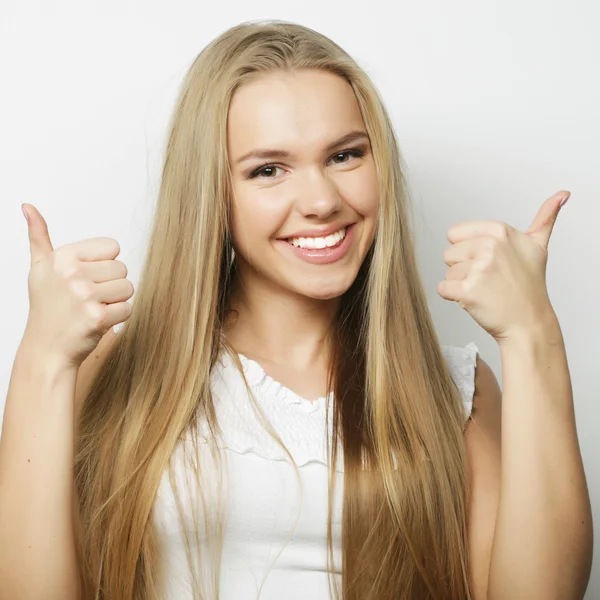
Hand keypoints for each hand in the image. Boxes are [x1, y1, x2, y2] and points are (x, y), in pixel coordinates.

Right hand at [21, 203, 133, 366]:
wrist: (46, 349)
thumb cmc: (48, 307)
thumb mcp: (40, 269)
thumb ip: (39, 237)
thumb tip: (28, 207)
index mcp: (63, 256)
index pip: (113, 247)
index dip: (104, 265)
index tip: (85, 278)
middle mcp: (72, 273)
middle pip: (122, 268)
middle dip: (111, 284)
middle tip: (87, 298)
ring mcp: (85, 296)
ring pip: (128, 287)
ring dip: (116, 300)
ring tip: (92, 308)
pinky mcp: (98, 317)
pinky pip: (128, 308)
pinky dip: (118, 317)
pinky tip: (98, 322)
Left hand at [437, 190, 568, 342]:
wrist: (529, 322)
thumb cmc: (529, 285)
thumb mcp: (538, 246)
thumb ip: (545, 218)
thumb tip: (562, 195)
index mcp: (499, 230)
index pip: (454, 233)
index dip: (468, 250)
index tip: (490, 261)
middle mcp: (489, 246)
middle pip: (448, 253)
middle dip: (464, 268)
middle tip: (488, 278)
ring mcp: (479, 269)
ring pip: (447, 272)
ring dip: (461, 284)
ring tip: (485, 289)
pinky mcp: (468, 291)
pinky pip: (442, 289)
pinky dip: (454, 298)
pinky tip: (475, 299)